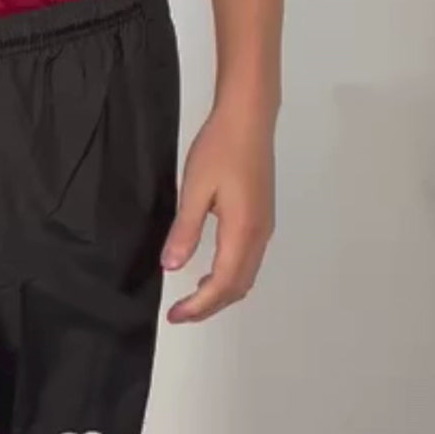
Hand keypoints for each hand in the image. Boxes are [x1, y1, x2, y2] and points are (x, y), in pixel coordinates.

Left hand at [161, 100, 275, 322]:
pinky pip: (248, 261)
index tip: (174, 315)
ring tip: (192, 299)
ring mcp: (264, 227)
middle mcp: (259, 234)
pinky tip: (209, 273)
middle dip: (209, 306)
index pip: (222, 284)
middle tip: (180, 313)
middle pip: (238, 287)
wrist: (249, 118)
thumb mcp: (194, 190)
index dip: (198, 305)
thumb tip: (171, 266)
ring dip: (220, 293)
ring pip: (245, 276)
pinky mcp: (261, 218)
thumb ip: (184, 231)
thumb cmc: (220, 148)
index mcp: (242, 230)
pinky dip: (229, 277)